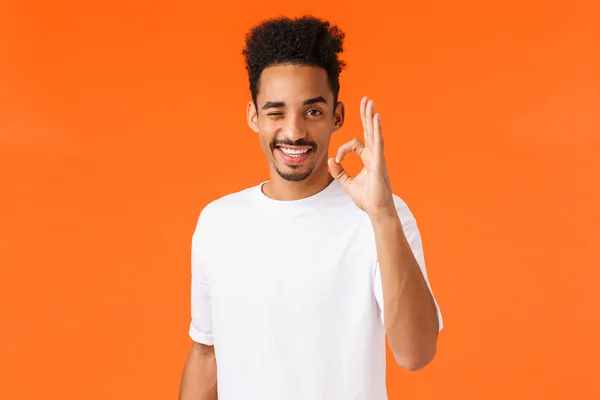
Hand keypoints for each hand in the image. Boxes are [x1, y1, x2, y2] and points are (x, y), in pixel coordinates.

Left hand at [328, 96, 395, 217]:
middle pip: (369, 130)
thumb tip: (331, 161)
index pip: (354, 144)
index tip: (337, 161)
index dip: (342, 150)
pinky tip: (375, 117)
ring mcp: (378, 157)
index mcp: (368, 159)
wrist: (376, 210)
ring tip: (370, 102)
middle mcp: (374, 155)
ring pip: (374, 132)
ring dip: (371, 116)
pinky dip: (377, 129)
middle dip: (366, 115)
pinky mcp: (379, 161)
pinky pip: (378, 142)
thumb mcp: (347, 183)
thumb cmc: (366, 198)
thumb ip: (339, 172)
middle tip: (366, 100)